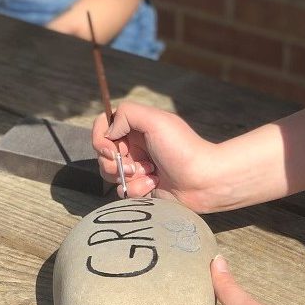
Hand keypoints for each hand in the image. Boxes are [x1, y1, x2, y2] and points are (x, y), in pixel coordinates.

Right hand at [91, 102, 239, 212]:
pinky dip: (138, 189)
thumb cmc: (183, 148)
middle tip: (135, 166)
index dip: (101, 139)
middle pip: (102, 153)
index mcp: (135, 127)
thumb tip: (109, 131)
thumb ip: (127, 114)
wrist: (204, 181)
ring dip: (128, 177)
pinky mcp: (140, 187)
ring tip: (150, 174)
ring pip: (109, 174)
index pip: (102, 127)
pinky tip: (155, 185)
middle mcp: (134, 146)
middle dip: (115, 163)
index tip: (112, 150)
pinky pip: (124, 190)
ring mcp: (136, 167)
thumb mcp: (156, 120)